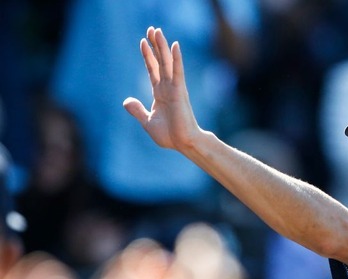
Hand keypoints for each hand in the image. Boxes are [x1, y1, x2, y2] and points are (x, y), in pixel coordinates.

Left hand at [123, 27, 202, 151]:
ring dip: (162, 46)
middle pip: (160, 61)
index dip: (148, 56)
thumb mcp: (147, 122)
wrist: (183, 143)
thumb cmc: (169, 135)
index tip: (143, 41)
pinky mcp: (180, 91)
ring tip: (157, 31)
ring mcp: (174, 87)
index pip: (153, 69)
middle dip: (155, 45)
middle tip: (151, 29)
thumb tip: (126, 101)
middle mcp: (167, 87)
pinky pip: (177, 71)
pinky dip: (176, 58)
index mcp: (160, 93)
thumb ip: (137, 110)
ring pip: (167, 62)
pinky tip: (174, 45)